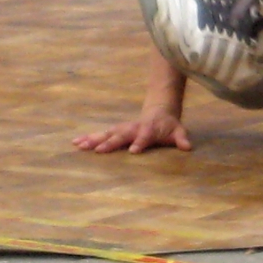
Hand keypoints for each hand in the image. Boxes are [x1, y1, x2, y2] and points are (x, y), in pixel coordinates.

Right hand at [72, 111, 191, 154]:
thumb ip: (181, 139)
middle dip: (111, 142)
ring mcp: (122, 129)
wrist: (159, 111)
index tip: (133, 151)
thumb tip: (187, 147)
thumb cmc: (168, 126)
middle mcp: (133, 128)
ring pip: (107, 133)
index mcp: (148, 129)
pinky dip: (88, 138)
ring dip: (93, 139)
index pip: (144, 136)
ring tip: (79, 145)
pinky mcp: (115, 131)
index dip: (140, 143)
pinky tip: (76, 143)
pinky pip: (100, 134)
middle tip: (99, 151)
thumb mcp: (178, 131)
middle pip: (121, 135)